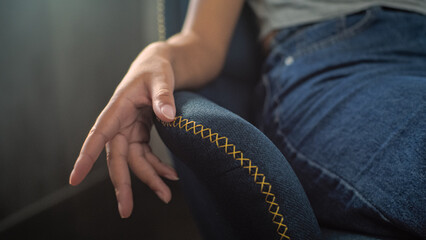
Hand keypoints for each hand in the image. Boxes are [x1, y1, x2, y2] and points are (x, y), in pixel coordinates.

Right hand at [69, 42, 178, 217]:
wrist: (159, 66)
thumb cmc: (156, 68)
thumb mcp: (161, 77)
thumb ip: (163, 95)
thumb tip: (168, 117)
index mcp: (119, 107)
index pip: (99, 133)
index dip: (86, 156)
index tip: (74, 178)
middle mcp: (121, 122)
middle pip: (117, 157)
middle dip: (122, 184)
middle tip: (126, 211)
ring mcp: (130, 129)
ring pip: (133, 161)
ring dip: (148, 178)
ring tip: (166, 195)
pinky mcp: (140, 133)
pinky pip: (145, 155)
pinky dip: (156, 166)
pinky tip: (170, 176)